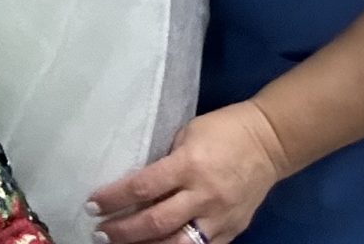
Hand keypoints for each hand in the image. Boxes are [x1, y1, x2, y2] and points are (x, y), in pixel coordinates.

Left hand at [89, 102, 289, 243]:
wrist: (270, 141)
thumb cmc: (223, 130)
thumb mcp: (188, 135)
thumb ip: (166, 162)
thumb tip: (139, 185)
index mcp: (189, 164)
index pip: (144, 187)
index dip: (114, 198)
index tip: (93, 204)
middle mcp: (203, 195)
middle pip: (156, 222)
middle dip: (123, 231)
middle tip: (99, 233)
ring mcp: (219, 217)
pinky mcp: (232, 231)